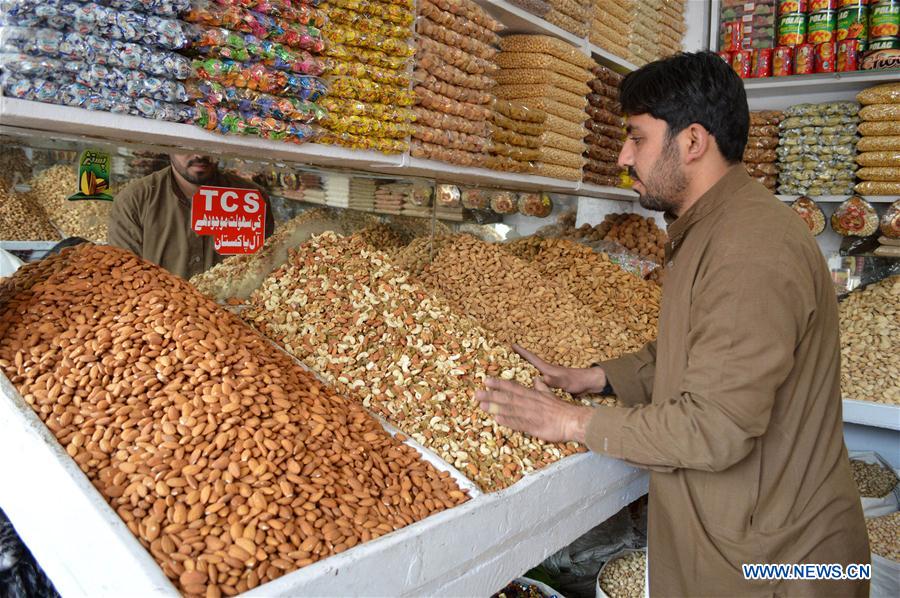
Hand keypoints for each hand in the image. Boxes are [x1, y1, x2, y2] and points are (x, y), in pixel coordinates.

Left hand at [475, 376, 592, 442]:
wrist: (572, 421)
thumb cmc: (560, 409)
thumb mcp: (550, 394)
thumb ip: (541, 387)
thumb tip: (537, 379)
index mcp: (532, 394)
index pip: (513, 387)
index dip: (499, 384)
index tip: (485, 380)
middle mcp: (529, 402)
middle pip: (507, 398)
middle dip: (491, 395)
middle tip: (476, 393)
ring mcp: (530, 414)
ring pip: (511, 410)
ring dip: (495, 407)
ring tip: (482, 406)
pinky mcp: (534, 426)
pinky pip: (519, 423)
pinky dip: (508, 421)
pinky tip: (497, 420)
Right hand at [513, 344, 606, 394]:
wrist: (588, 383)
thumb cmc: (576, 382)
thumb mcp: (565, 382)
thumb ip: (554, 381)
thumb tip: (541, 379)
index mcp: (547, 369)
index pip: (531, 358)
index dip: (521, 351)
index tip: (512, 344)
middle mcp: (546, 371)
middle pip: (529, 363)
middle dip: (518, 358)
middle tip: (505, 356)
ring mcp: (549, 376)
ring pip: (532, 371)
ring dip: (523, 369)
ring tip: (511, 370)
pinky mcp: (552, 382)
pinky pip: (537, 379)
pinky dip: (530, 379)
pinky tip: (527, 384)